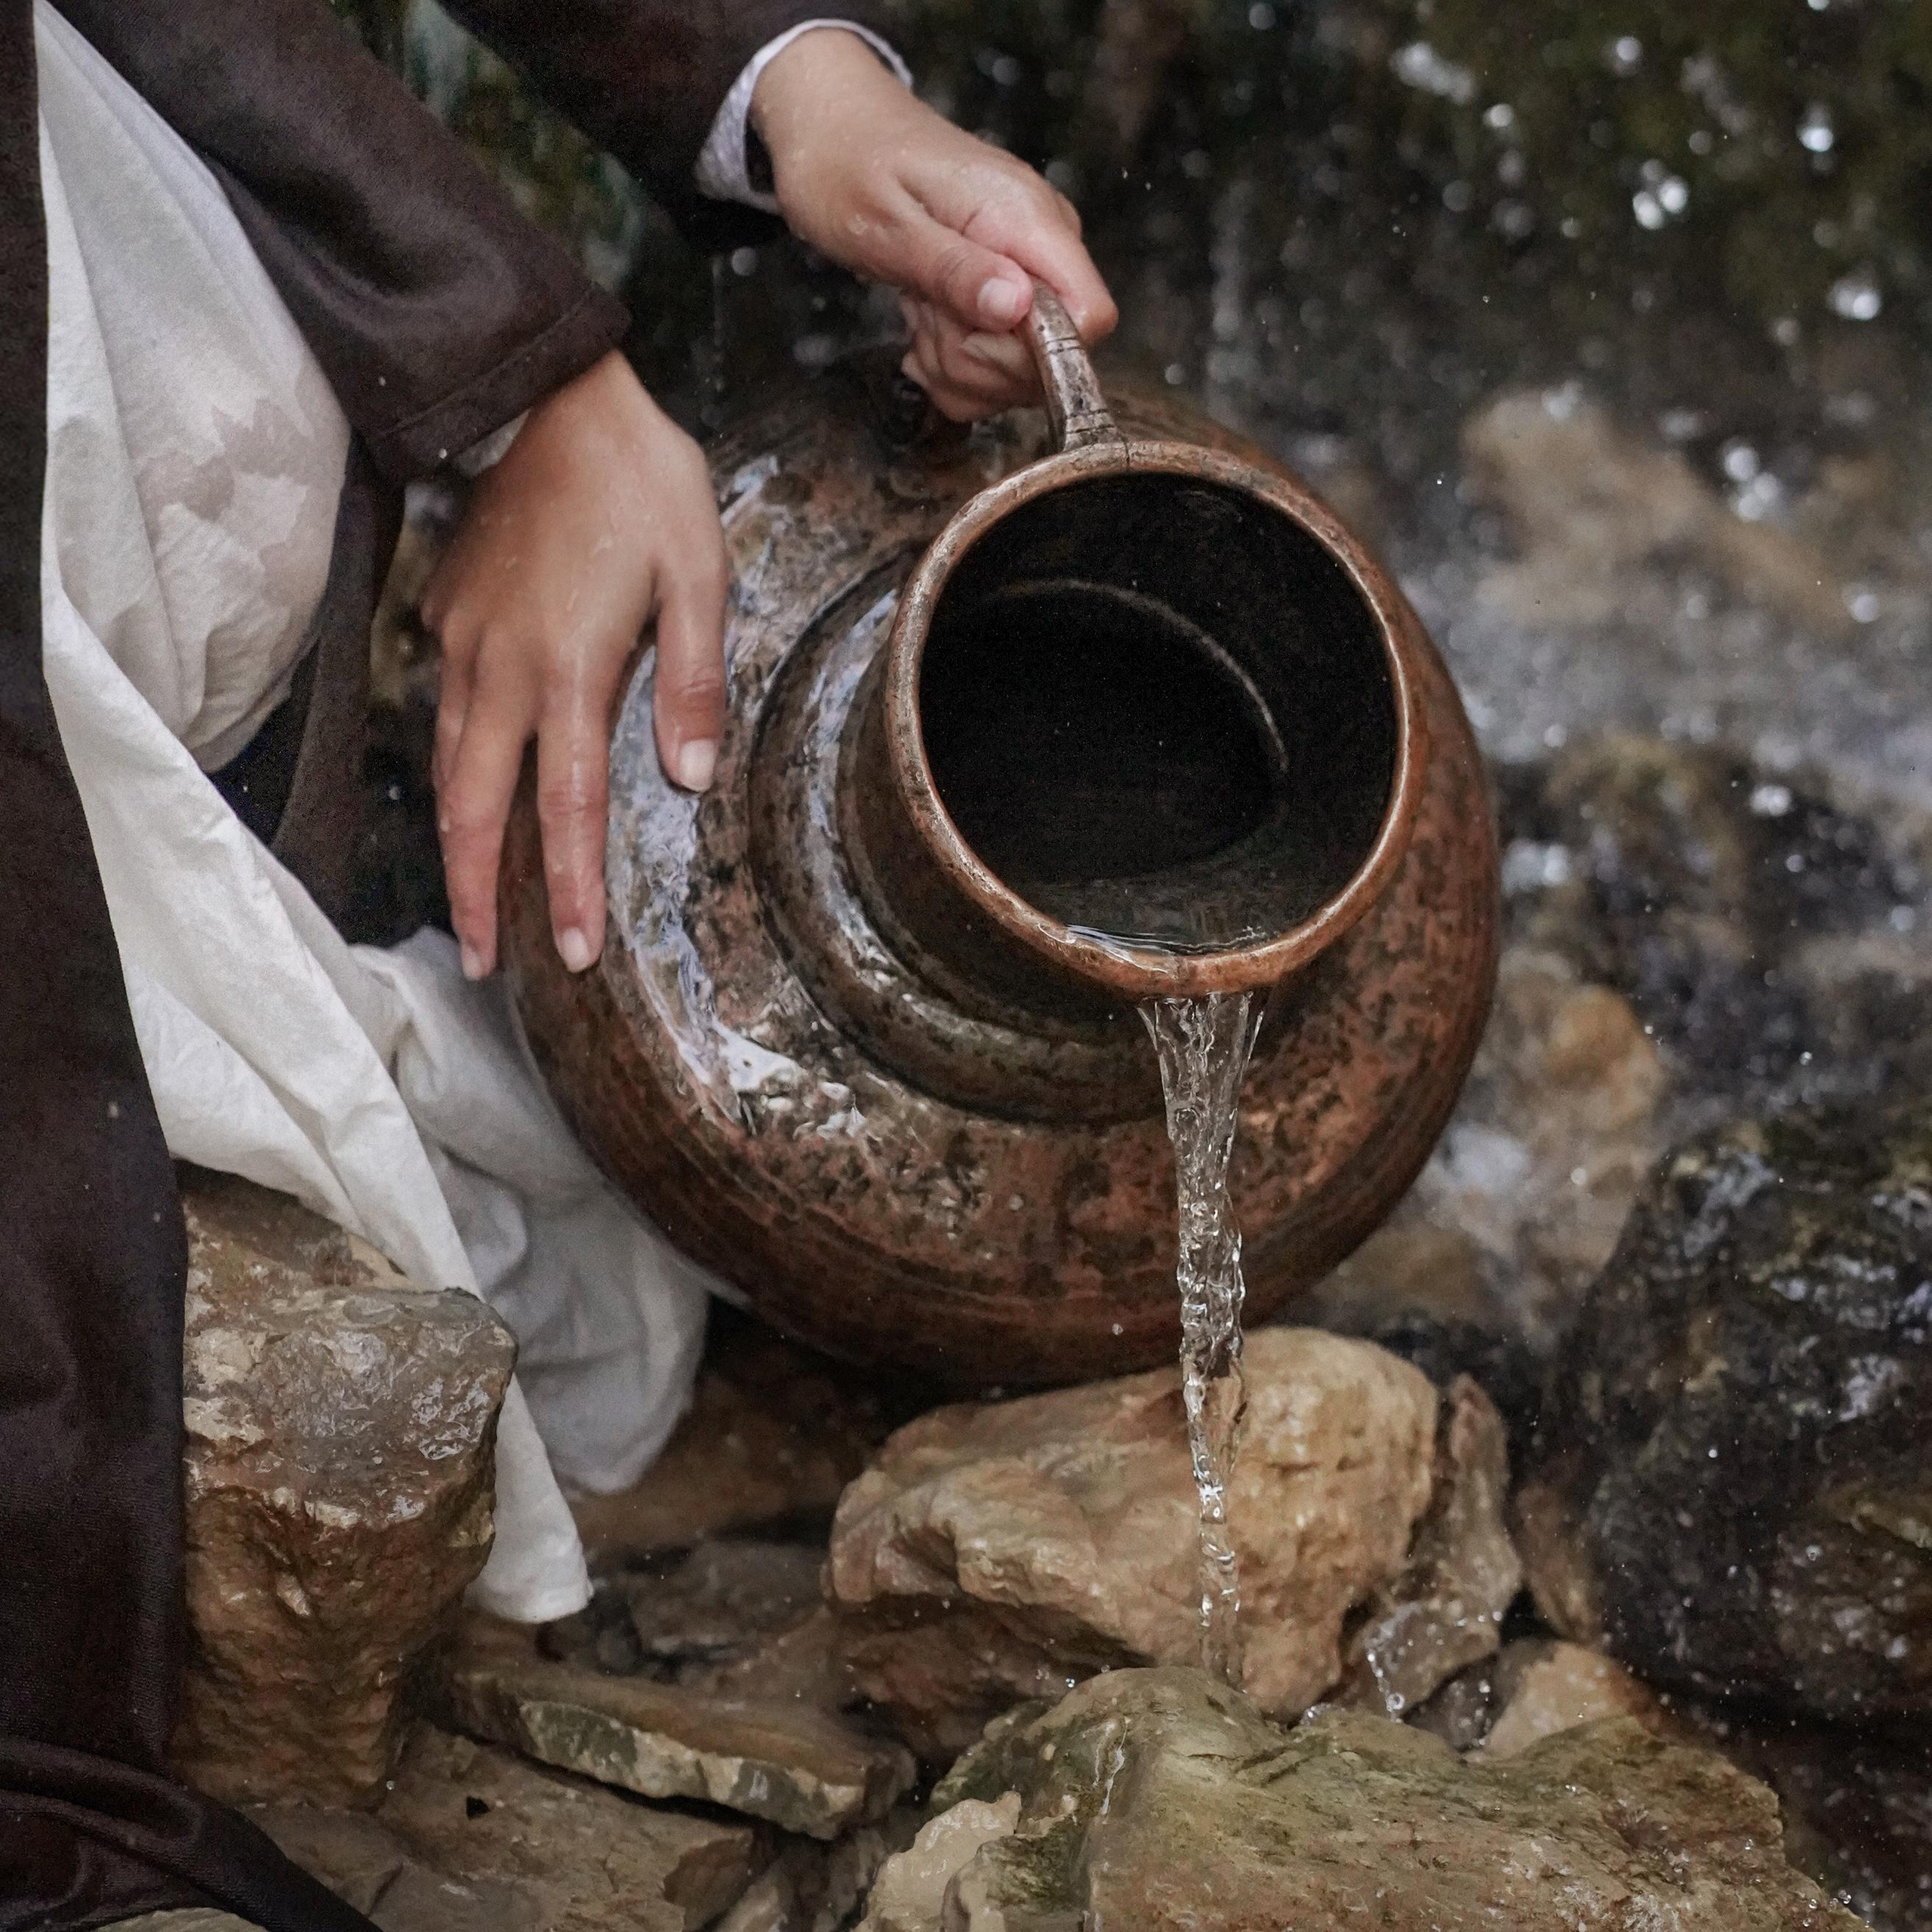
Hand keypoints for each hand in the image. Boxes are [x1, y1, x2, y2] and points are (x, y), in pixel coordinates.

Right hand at [421, 351, 725, 979]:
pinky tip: (469, 796)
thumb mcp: (699, 573)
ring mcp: (464, 641)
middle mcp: (502, 667)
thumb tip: (688, 780)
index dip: (570, 889)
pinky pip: (444, 710)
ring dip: (457, 845)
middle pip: (476, 807)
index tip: (575, 955)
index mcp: (571, 667)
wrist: (554, 394)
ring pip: (447, 767)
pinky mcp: (448, 614)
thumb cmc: (642, 483)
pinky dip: (451, 771)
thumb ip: (694, 681)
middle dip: (478, 895)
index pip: (567, 806)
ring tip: (469, 907)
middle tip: (486, 965)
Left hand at [752, 30, 1117, 421]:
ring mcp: (1030, 276)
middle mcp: (1044, 249)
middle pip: (1050, 362)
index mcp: (1029, 219)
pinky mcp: (1011, 300)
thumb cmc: (851, 165)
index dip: (1031, 354)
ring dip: (955, 366)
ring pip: (1018, 378)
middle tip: (925, 312)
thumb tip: (1015, 307)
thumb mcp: (886, 223)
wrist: (837, 130)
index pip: (1088, 317)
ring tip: (920, 308)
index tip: (969, 335)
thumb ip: (953, 268)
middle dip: (976, 363)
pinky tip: (925, 323)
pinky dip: (951, 368)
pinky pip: (994, 375)